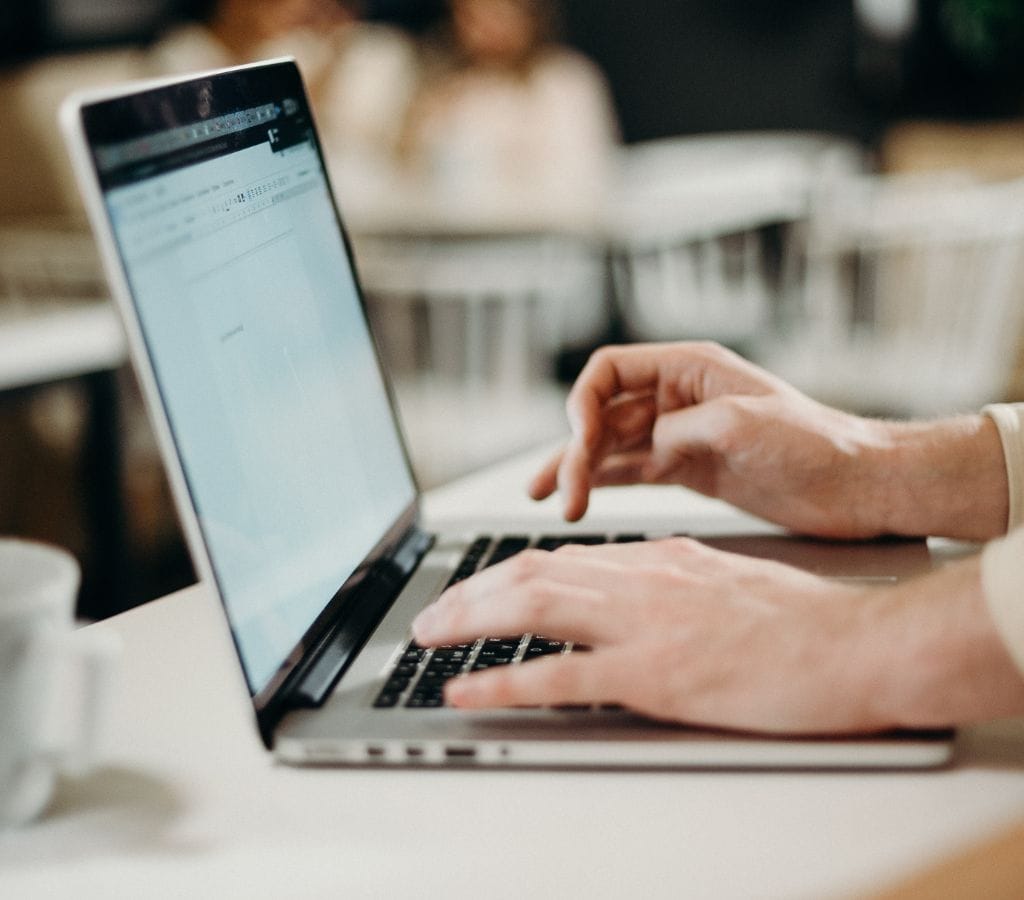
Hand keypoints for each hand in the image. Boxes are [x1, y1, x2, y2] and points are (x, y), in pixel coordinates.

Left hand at [411, 539, 1023, 732]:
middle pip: (529, 573)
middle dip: (469, 592)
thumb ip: (670, 578)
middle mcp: (639, 578)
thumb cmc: (802, 619)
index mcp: (657, 556)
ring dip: (468, 620)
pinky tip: (468, 691)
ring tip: (428, 636)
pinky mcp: (654, 674)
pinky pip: (559, 677)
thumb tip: (627, 586)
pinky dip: (503, 682)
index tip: (476, 587)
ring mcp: (643, 624)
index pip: (561, 557)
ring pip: (531, 608)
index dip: (505, 572)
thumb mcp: (723, 578)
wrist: (854, 643)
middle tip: (431, 615)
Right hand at [531, 342, 1007, 540]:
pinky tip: (578, 498)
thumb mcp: (744, 423)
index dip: (583, 401)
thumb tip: (644, 448)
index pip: (610, 371)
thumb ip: (682, 429)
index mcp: (689, 368)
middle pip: (603, 413)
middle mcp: (677, 397)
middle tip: (563, 492)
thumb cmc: (817, 443)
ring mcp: (680, 435)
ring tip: (551, 500)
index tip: (578, 438)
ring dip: (579, 470)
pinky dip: (602, 484)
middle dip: (576, 449)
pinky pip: (631, 472)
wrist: (858, 486)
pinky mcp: (687, 470)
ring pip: (610, 447)